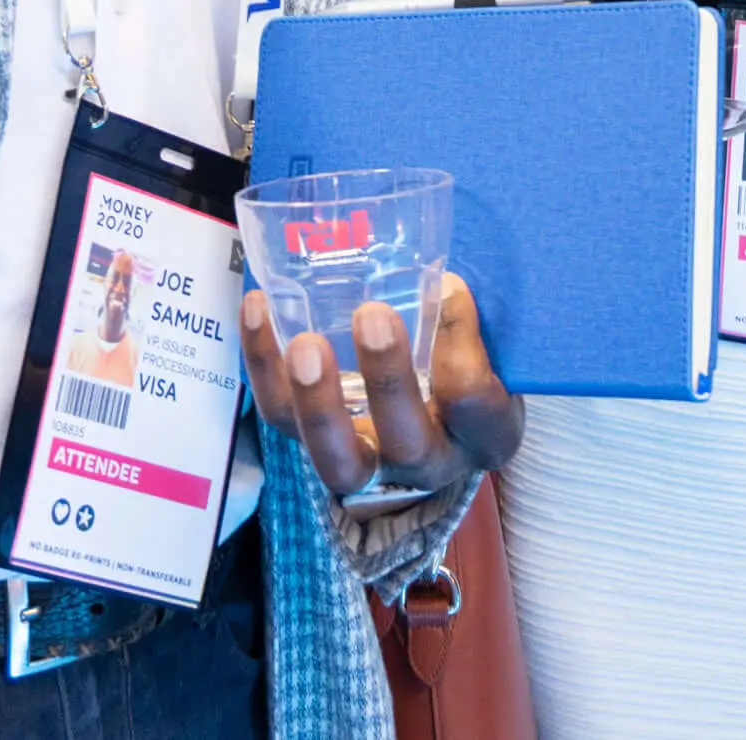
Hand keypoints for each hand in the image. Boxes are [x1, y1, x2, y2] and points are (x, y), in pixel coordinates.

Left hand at [240, 271, 522, 504]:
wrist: (432, 414)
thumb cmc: (464, 361)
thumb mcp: (487, 343)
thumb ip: (464, 316)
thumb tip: (436, 280)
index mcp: (485, 434)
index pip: (476, 403)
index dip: (461, 345)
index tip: (447, 285)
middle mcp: (429, 461)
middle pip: (407, 443)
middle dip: (387, 382)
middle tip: (373, 317)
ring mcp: (369, 465)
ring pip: (336, 458)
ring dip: (316, 400)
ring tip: (303, 342)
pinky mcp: (314, 444)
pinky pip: (282, 418)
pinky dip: (263, 363)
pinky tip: (257, 306)